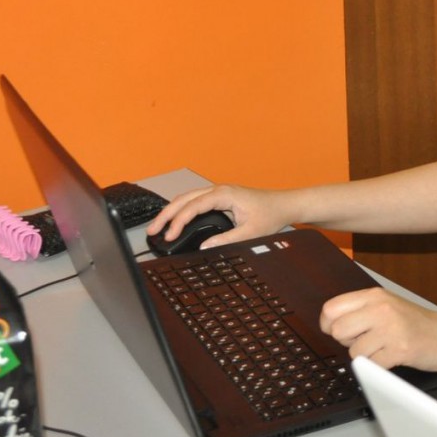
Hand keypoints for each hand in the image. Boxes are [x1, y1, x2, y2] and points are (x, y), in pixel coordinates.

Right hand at [146, 184, 284, 248]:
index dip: (178, 221)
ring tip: (158, 227)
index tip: (169, 236)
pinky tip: (174, 221)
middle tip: (152, 231)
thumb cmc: (270, 214)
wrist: (284, 205)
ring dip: (171, 211)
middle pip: (184, 199)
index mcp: (224, 194)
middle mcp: (218, 190)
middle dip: (166, 214)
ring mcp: (218, 192)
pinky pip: (194, 201)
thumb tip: (203, 247)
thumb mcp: (249, 232)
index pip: (193, 206)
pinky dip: (181, 210)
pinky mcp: (220, 198)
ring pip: (187, 198)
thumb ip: (226, 240)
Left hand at [320, 287, 436, 371]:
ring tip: (384, 349)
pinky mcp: (400, 349)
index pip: (331, 309)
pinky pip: (372, 366)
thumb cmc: (415, 324)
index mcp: (374, 295)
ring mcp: (391, 328)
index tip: (342, 332)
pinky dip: (379, 368)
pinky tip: (392, 358)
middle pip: (337, 331)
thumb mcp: (387, 305)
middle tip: (368, 341)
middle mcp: (381, 307)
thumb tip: (328, 324)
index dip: (329, 325)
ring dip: (366, 357)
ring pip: (354, 352)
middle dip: (348, 342)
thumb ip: (359, 310)